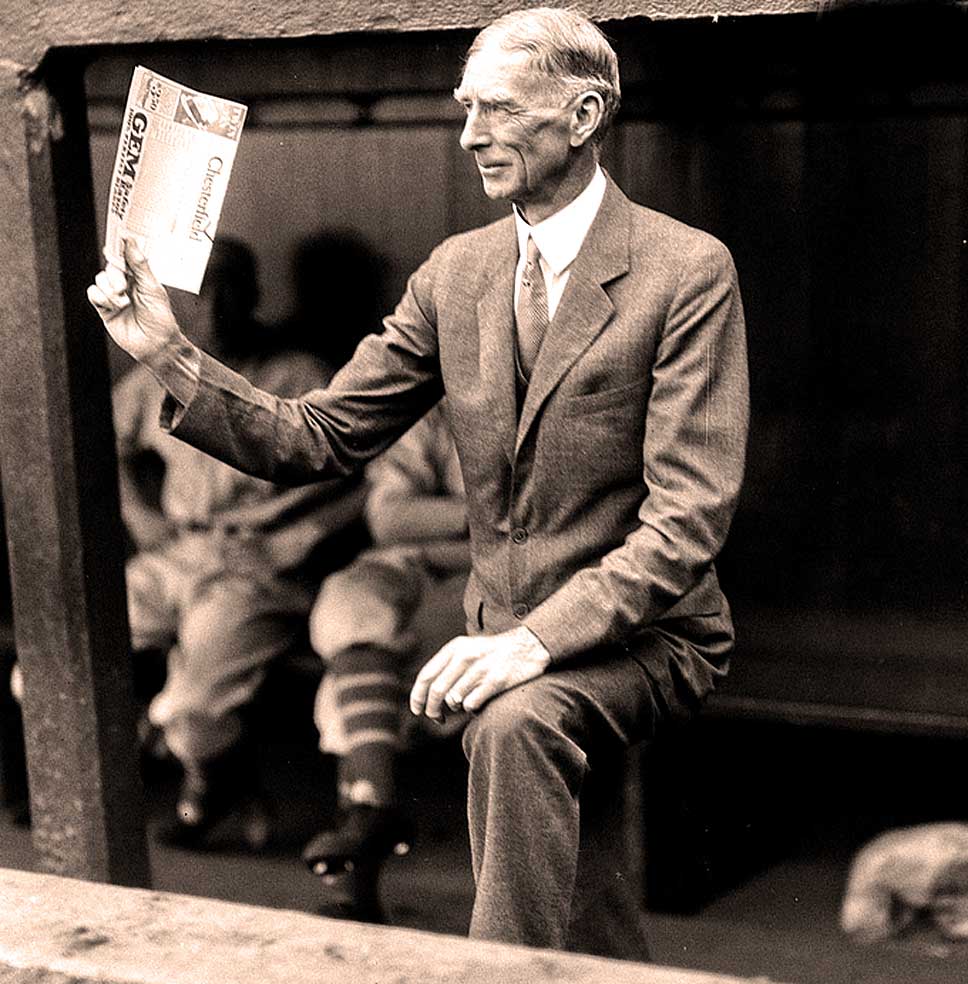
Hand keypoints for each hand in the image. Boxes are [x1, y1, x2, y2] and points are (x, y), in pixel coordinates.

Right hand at [87, 236, 181, 362]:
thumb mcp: (152, 287)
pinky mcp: (104, 308)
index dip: (119, 247)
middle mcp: (125, 283)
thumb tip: (130, 241)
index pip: (125, 256)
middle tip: (124, 289)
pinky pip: (93, 293)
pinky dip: (100, 298)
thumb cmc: (160, 317)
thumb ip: (139, 264)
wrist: (155, 344)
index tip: (117, 235)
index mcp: (139, 276)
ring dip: (110, 291)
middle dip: (115, 277)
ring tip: (123, 304)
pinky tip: (111, 306)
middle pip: (109, 267)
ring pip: (99, 279)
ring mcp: (114, 295)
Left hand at [409, 625, 550, 720]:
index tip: (416, 710)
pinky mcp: (495, 681)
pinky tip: (477, 703)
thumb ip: (447, 666)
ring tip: (463, 703)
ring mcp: (480, 669)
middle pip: (437, 691)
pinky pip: (472, 703)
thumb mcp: (467, 648)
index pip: (426, 675)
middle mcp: (465, 656)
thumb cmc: (493, 652)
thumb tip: (427, 693)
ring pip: (454, 699)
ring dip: (455, 707)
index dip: (417, 696)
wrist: (528, 646)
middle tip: (436, 717)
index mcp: (455, 648)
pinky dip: (471, 708)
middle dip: (432, 709)